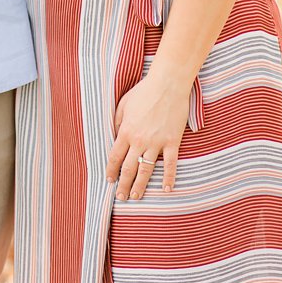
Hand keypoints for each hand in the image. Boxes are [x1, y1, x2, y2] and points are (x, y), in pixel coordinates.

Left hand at [107, 74, 189, 199]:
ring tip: (136, 196)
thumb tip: (115, 136)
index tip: (108, 180)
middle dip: (123, 184)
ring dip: (141, 185)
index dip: (111, 170)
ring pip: (147, 169)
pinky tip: (167, 190)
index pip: (115, 156)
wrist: (167, 85)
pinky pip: (171, 164)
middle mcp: (140, 140)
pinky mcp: (173, 142)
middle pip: (129, 167)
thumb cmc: (143, 92)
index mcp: (126, 131)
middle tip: (120, 197)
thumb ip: (118, 122)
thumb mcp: (123, 104)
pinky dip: (169, 178)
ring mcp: (157, 142)